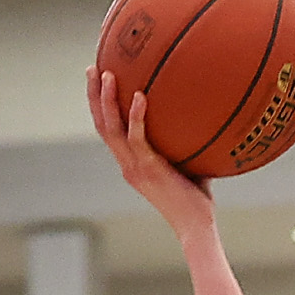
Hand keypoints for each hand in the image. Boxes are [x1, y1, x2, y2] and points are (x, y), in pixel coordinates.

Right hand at [87, 66, 216, 244]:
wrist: (196, 227)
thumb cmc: (198, 201)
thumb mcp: (188, 166)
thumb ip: (185, 144)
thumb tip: (202, 117)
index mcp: (131, 164)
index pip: (109, 132)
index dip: (100, 107)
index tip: (99, 81)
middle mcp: (127, 165)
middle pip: (101, 125)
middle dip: (94, 95)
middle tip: (92, 68)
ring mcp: (135, 168)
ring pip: (110, 129)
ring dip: (106, 99)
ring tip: (107, 73)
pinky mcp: (149, 169)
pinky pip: (137, 138)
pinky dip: (136, 116)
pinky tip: (141, 95)